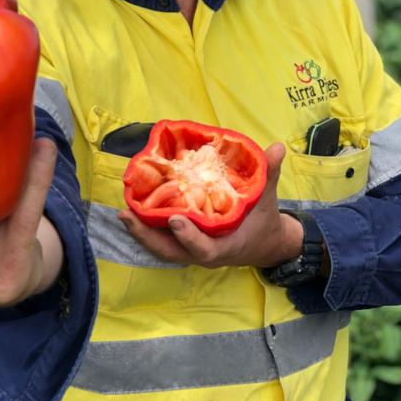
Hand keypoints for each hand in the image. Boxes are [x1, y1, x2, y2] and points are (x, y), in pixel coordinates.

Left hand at [118, 143, 302, 268]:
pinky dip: (147, 228)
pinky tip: (132, 211)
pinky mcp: (185, 244)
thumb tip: (278, 147)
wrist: (265, 243)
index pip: (205, 249)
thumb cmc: (263, 220)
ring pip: (163, 247)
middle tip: (128, 215)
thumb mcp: (267, 197)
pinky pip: (163, 240)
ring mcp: (193, 250)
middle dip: (148, 236)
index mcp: (226, 246)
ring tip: (123, 213)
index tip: (177, 219)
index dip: (190, 237)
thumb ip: (270, 173)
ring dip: (141, 233)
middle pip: (172, 251)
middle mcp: (205, 253)